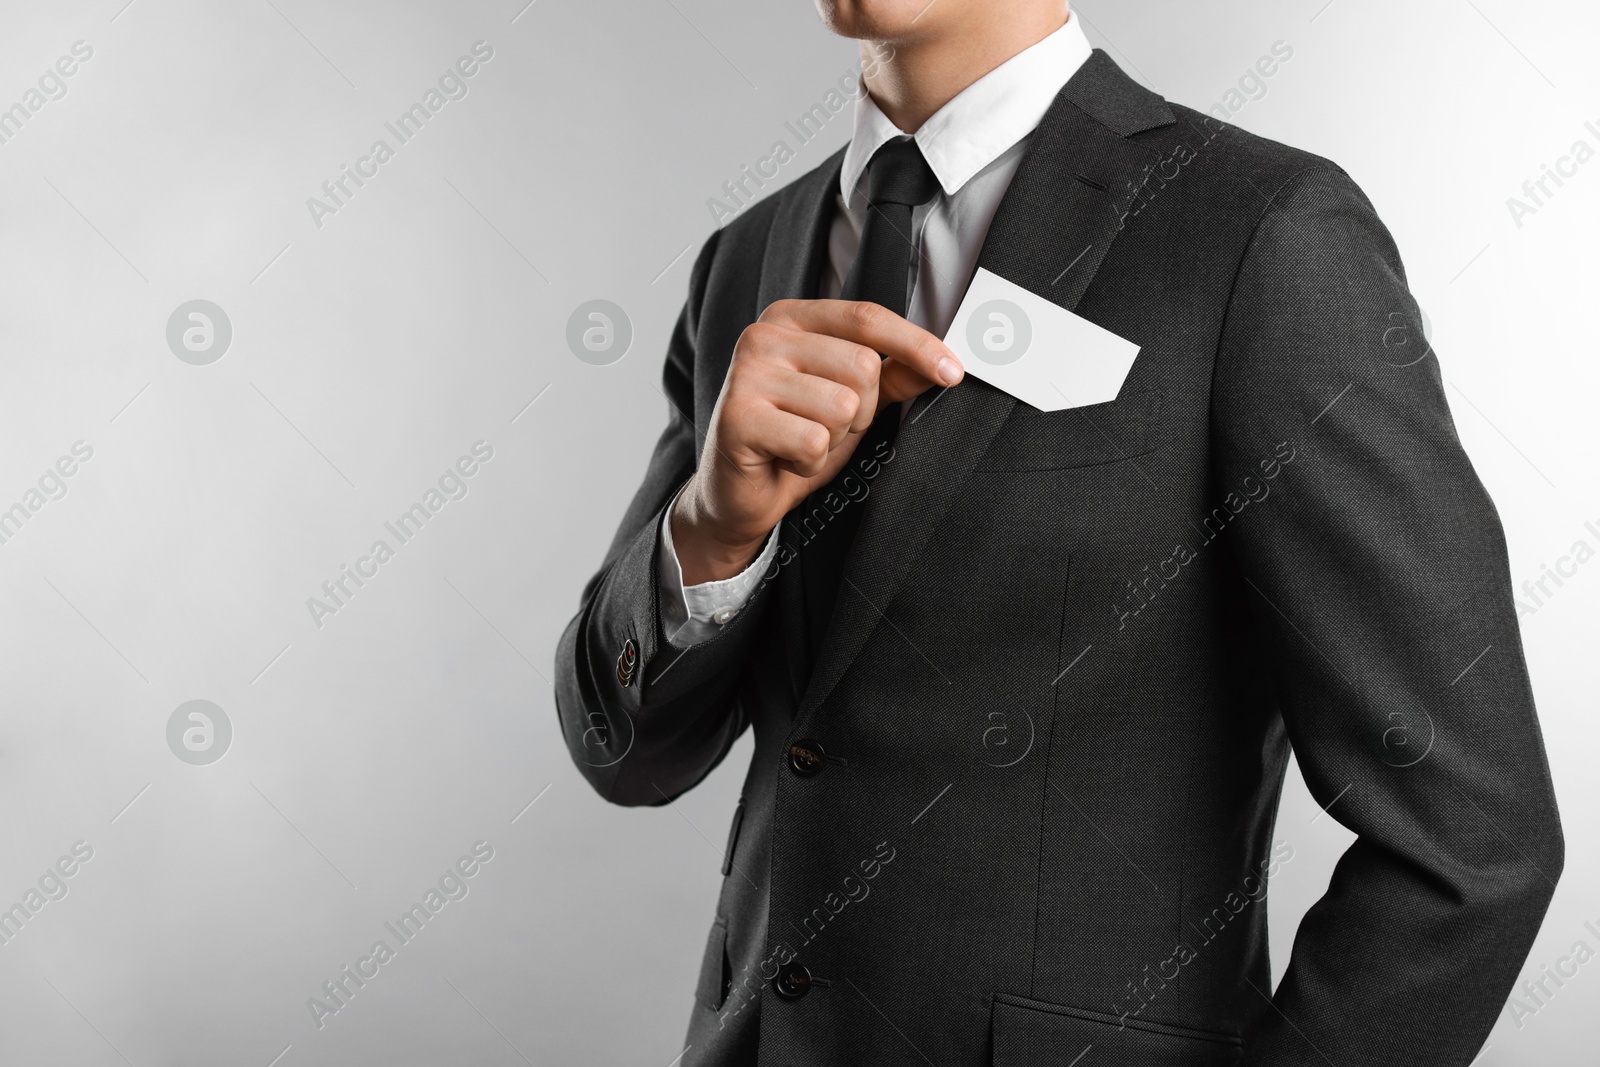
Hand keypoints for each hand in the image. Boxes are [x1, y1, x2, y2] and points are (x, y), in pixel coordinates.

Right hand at [671, 299, 962, 584]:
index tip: (954, 371)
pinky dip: (809, 463)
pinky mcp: (737, 417)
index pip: (868, 318)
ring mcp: (745, 374)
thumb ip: (892, 378)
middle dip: (860, 411)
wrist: (738, 494)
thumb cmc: (793, 440)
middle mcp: (763, 336)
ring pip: (842, 407)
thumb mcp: (850, 402)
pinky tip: (785, 460)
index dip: (917, 345)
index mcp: (790, 318)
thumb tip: (945, 363)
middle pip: (862, 366)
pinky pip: (813, 442)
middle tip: (825, 428)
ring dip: (833, 440)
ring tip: (801, 443)